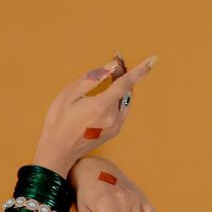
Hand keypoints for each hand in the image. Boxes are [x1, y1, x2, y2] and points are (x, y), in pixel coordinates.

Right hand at [32, 51, 157, 176]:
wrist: (58, 152)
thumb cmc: (59, 121)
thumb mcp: (70, 94)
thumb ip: (93, 78)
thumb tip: (113, 66)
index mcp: (102, 107)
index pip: (126, 83)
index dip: (140, 70)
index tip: (153, 59)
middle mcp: (113, 118)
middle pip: (126, 89)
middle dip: (123, 74)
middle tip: (114, 62)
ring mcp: (116, 126)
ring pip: (125, 99)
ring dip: (121, 86)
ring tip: (110, 76)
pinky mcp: (115, 131)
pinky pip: (122, 109)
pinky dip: (119, 98)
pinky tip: (108, 93)